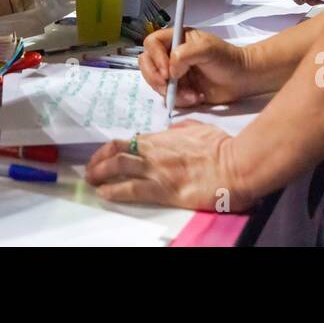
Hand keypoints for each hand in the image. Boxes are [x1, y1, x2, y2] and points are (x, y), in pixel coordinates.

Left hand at [86, 121, 252, 210]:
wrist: (233, 166)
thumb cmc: (221, 148)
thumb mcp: (198, 128)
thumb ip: (181, 129)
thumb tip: (173, 130)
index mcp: (163, 137)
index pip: (130, 140)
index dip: (113, 148)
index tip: (106, 154)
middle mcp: (154, 151)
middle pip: (116, 151)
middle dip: (98, 160)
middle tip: (90, 169)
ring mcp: (156, 169)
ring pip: (118, 167)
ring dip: (99, 173)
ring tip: (91, 181)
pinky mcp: (162, 189)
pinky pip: (130, 189)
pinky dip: (114, 191)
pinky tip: (104, 194)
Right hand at [140, 26, 250, 107]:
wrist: (241, 79)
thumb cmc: (227, 59)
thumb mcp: (207, 49)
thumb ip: (185, 54)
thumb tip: (171, 71)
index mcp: (175, 39)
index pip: (151, 43)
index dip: (155, 57)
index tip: (167, 72)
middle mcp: (170, 55)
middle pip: (146, 63)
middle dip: (154, 77)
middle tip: (168, 86)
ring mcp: (173, 74)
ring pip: (156, 83)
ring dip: (171, 92)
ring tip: (192, 94)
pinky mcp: (178, 90)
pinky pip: (168, 97)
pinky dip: (180, 100)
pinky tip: (196, 97)